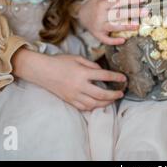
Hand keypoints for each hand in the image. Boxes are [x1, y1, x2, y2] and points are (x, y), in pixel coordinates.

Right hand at [12, 48, 126, 110]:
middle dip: (114, 94)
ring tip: (113, 99)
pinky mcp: (69, 101)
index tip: (124, 78)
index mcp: (82, 73)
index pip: (104, 76)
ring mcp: (74, 95)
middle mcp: (79, 86)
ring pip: (94, 104)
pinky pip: (84, 107)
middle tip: (121, 92)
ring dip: (106, 103)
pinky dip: (94, 107)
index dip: (116, 77)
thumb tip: (102, 72)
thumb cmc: (60, 62)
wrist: (42, 71)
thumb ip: (91, 65)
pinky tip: (99, 104)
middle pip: (101, 94)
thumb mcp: (77, 58)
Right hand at [78, 0, 147, 45]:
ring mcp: (99, 26)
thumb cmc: (94, 4)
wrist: (81, 17)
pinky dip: (114, 41)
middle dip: (132, 13)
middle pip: (118, 14)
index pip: (118, 1)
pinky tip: (123, 40)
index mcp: (102, 4)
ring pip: (113, 27)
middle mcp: (100, 15)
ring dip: (126, 27)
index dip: (130, 0)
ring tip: (137, 26)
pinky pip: (106, 40)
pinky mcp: (97, 35)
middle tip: (145, 12)